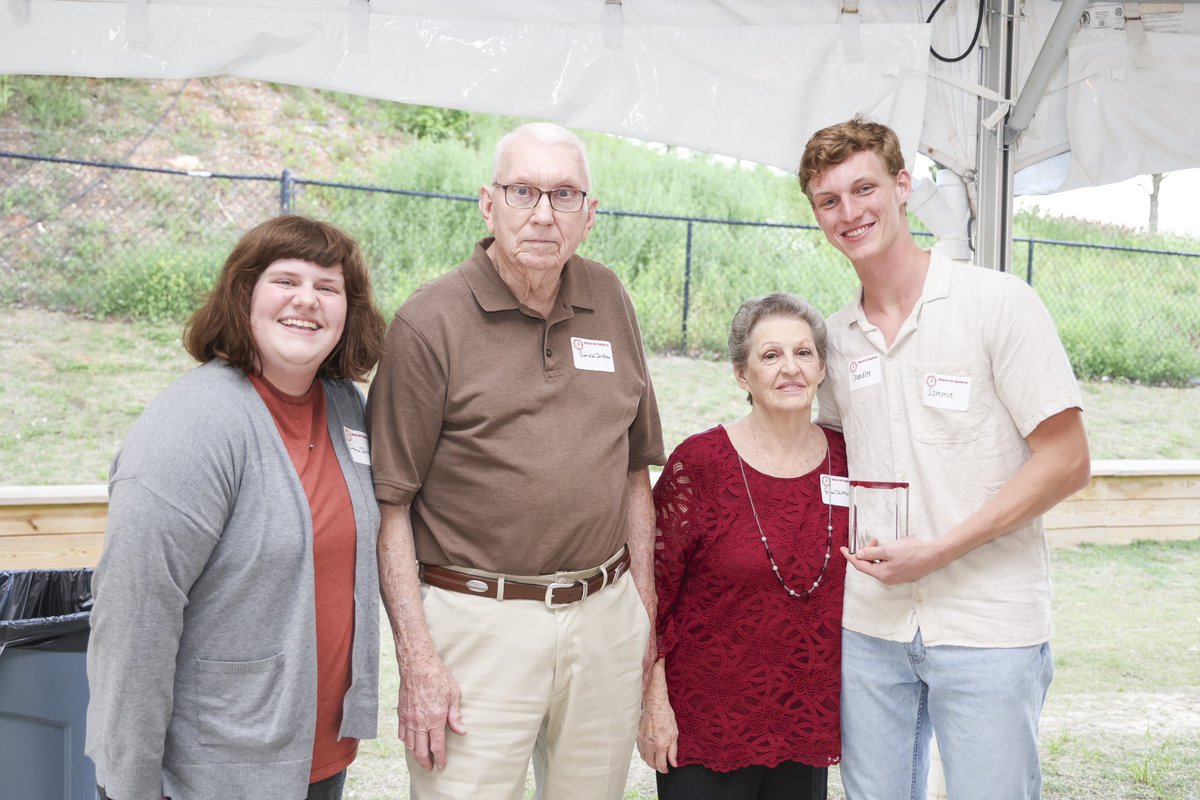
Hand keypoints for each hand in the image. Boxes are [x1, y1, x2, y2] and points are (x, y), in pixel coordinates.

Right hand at [397, 654, 466, 770]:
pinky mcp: (401, 713)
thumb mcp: (453, 695)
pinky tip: (410, 744)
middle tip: (430, 768)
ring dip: (415, 755)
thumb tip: (461, 731)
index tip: (442, 766)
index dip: (440, 758)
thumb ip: (455, 716)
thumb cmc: (438, 677)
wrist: (417, 665)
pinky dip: (406, 742)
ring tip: (421, 759)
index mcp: (435, 719)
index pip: (437, 746)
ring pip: (409, 745)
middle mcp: (420, 722)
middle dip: (426, 762)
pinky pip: (401, 734)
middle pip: (421, 750)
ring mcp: (408, 719)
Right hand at [636, 661, 677, 773]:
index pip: (660, 765)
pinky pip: (640, 750)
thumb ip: (673, 751)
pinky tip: (649, 750)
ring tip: (656, 758)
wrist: (654, 705)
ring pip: (644, 758)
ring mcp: (642, 741)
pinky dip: (645, 753)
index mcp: (660, 745)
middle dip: (657, 767)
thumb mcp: (674, 734)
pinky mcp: (638, 736)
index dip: (664, 770)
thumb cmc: (666, 716)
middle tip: (662, 764)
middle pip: (651, 764)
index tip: (667, 769)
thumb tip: (674, 763)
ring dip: (650, 760)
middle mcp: (650, 745)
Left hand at [841, 535, 945, 584]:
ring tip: (881, 543)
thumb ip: (871, 553)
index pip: (860, 566)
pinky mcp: (902, 573)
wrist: (934, 555)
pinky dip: (883, 557)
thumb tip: (858, 555)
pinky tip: (889, 550)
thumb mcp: (888, 550)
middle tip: (873, 540)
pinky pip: (886, 566)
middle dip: (866, 552)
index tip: (843, 549)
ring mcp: (895, 577)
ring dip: (875, 554)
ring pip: (878, 565)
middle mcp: (887, 578)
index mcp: (882, 574)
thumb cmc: (913, 552)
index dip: (850, 557)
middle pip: (869, 566)